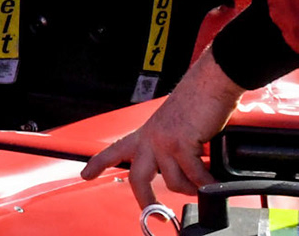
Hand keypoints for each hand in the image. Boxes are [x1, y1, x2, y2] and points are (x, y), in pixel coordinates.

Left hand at [81, 51, 244, 207]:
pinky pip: (195, 177)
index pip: (115, 149)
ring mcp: (164, 141)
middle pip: (137, 179)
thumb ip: (171, 147)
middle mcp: (150, 137)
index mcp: (146, 132)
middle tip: (157, 216)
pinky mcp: (181, 144)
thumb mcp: (175, 125)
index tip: (86, 174)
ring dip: (191, 187)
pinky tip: (213, 179)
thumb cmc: (198, 101)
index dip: (98, 163)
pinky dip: (207, 183)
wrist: (211, 82)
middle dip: (146, 201)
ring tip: (203, 181)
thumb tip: (183, 171)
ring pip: (173, 183)